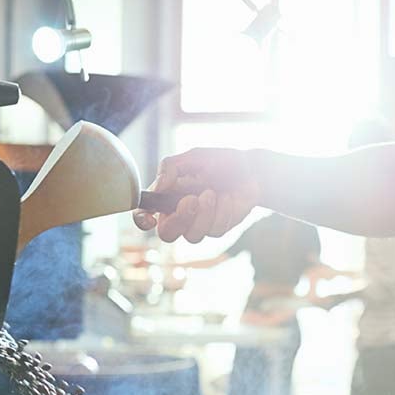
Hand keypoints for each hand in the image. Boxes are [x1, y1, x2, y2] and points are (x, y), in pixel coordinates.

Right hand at [134, 148, 259, 243]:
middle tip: (192, 200)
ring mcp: (199, 223)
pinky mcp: (218, 228)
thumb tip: (158, 186)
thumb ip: (171, 167)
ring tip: (213, 192)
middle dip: (180, 219)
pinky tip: (228, 198)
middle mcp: (179, 212)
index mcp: (167, 196)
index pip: (144, 213)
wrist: (252, 170)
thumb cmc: (220, 162)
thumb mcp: (194, 157)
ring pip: (193, 236)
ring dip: (205, 214)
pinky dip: (222, 212)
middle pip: (167, 234)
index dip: (142, 219)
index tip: (150, 217)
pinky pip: (215, 231)